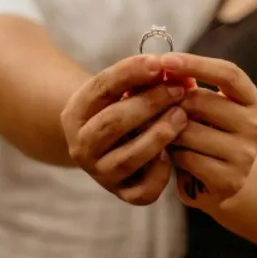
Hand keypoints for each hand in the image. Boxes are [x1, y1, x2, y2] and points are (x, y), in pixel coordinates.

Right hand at [61, 54, 189, 205]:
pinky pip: (142, 190)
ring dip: (158, 135)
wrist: (108, 143)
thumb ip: (145, 78)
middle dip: (149, 103)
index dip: (130, 73)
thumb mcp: (124, 89)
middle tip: (177, 91)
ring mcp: (100, 173)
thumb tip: (179, 74)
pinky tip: (172, 153)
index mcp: (75, 113)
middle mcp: (81, 147)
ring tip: (181, 116)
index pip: (101, 88)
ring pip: (127, 158)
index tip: (158, 63)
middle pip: (113, 123)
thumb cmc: (121, 106)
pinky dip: (160, 172)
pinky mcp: (122, 194)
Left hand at [160, 53, 256, 206]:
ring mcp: (246, 155)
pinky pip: (187, 158)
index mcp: (252, 100)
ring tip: (168, 135)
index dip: (196, 63)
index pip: (228, 73)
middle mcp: (255, 126)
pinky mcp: (230, 180)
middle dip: (172, 102)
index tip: (165, 60)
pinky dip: (174, 155)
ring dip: (169, 131)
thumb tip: (162, 65)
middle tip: (158, 109)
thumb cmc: (204, 133)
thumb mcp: (202, 105)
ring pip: (189, 131)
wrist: (219, 182)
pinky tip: (176, 156)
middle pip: (201, 100)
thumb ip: (186, 84)